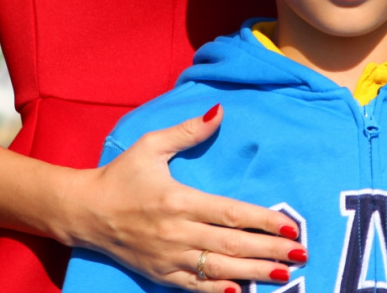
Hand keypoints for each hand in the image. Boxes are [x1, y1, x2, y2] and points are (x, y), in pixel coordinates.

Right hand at [63, 106, 307, 291]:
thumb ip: (187, 131)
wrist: (85, 211)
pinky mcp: (160, 274)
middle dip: (270, 250)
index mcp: (178, 200)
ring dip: (254, 273)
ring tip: (286, 275)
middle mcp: (177, 232)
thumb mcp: (150, 145)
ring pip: (219, 268)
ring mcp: (169, 257)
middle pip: (232, 243)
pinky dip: (219, 291)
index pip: (230, 213)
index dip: (262, 221)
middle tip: (301, 253)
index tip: (289, 226)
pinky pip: (195, 287)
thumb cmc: (121, 175)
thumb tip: (220, 112)